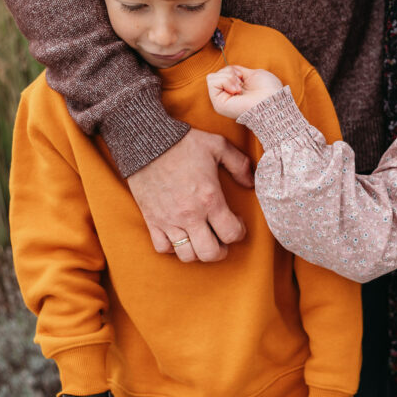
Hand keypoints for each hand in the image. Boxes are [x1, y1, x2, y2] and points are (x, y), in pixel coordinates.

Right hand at [126, 128, 252, 261]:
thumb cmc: (183, 142)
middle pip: (210, 253)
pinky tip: (179, 236)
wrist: (146, 141)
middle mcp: (190, 215)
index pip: (231, 234)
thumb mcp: (218, 145)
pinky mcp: (152, 220)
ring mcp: (169, 220)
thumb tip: (250, 183)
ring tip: (201, 239)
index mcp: (210, 199)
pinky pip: (163, 248)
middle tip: (221, 239)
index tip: (237, 222)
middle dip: (221, 250)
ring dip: (198, 252)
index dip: (239, 232)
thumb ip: (239, 164)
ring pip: (187, 256)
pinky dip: (173, 248)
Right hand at [207, 65, 284, 118]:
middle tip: (242, 84)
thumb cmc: (268, 90)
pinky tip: (236, 90)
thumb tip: (230, 69)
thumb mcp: (253, 74)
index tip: (243, 77)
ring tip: (240, 88)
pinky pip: (212, 81)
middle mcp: (227, 97)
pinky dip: (225, 80)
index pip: (223, 73)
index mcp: (234, 90)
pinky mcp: (218, 104)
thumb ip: (239, 71)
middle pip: (217, 74)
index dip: (233, 71)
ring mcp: (221, 101)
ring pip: (212, 77)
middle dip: (230, 73)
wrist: (272, 100)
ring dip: (228, 77)